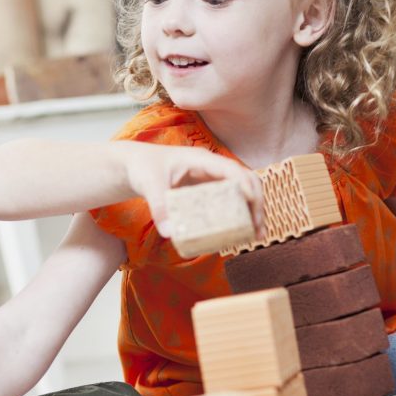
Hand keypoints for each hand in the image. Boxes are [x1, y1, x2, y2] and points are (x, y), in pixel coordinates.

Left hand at [122, 143, 263, 238]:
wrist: (136, 165)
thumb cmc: (143, 168)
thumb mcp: (148, 185)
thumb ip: (159, 207)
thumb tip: (170, 233)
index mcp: (202, 159)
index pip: (233, 170)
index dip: (247, 187)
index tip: (254, 207)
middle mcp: (212, 168)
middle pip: (246, 181)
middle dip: (257, 204)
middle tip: (258, 229)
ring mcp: (212, 179)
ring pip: (243, 192)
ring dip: (253, 211)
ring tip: (257, 236)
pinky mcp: (209, 191)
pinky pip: (231, 201)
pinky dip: (239, 215)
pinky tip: (240, 234)